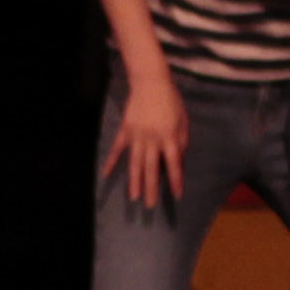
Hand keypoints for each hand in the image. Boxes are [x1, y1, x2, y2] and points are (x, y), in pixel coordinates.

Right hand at [103, 77, 191, 213]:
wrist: (151, 83)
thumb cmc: (171, 101)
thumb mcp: (183, 120)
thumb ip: (181, 140)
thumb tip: (178, 158)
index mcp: (170, 137)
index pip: (174, 164)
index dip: (176, 180)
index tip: (177, 195)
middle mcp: (153, 140)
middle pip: (152, 168)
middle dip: (151, 188)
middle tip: (149, 205)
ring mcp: (137, 136)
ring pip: (135, 163)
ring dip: (134, 181)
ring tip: (133, 197)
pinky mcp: (125, 131)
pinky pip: (117, 149)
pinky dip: (111, 162)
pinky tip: (106, 174)